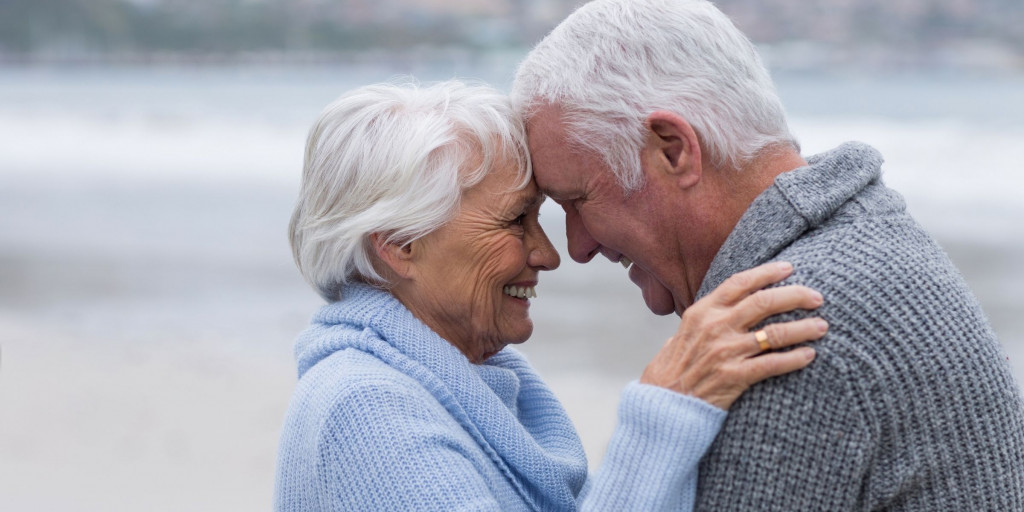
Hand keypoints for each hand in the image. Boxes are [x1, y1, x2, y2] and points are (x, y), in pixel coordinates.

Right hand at [639, 261, 826, 409]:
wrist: (663, 406)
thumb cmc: (672, 371)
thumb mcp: (683, 334)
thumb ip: (705, 319)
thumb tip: (726, 306)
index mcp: (701, 312)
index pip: (739, 283)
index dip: (767, 273)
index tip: (789, 268)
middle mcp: (714, 327)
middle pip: (763, 302)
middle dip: (795, 295)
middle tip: (817, 297)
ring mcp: (725, 352)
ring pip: (775, 333)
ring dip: (803, 328)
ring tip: (822, 326)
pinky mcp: (734, 377)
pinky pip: (773, 364)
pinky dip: (795, 358)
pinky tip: (809, 355)